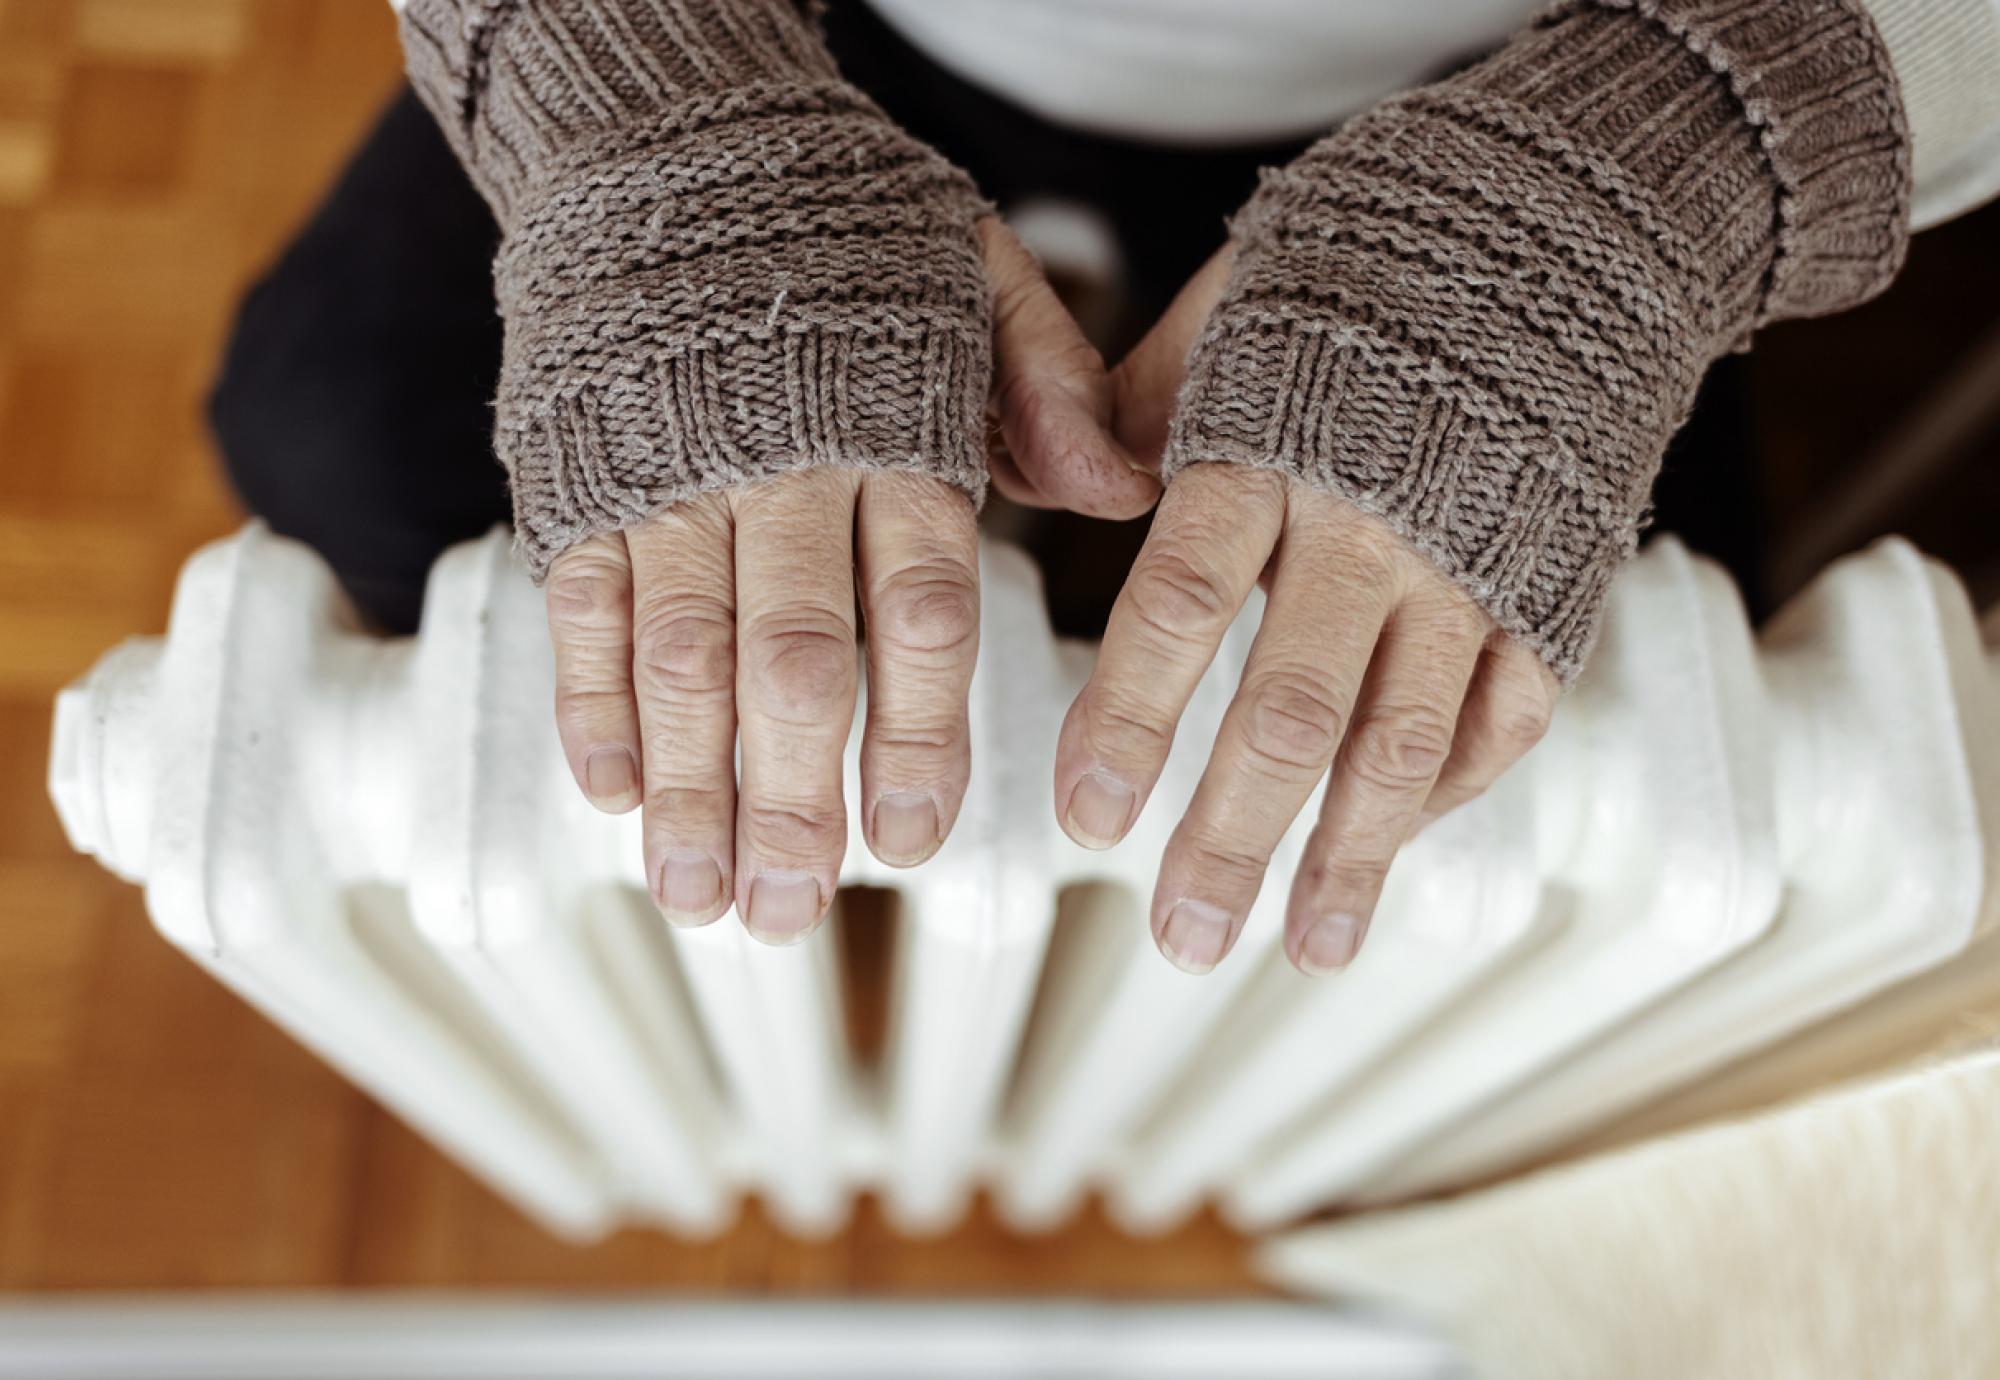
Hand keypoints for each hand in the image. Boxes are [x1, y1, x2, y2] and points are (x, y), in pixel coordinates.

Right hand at [546, 218, 1156, 944]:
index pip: (919, 610)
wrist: (674, 142)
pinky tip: (606, 793)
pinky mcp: (581, 477)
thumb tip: (1126, 492)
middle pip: (791, 659)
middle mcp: (781, 467)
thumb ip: (1048, 387)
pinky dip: (589, 701)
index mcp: (895, 433)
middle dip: (791, 797)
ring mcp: (670, 476)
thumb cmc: (848, 235)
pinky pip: (580, 604)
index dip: (916, 735)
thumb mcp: (976, 280)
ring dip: (686, 786)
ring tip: (699, 894)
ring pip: (677, 654)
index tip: (912, 840)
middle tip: (793, 911)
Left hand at [1058, 249, 1558, 975]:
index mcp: (1273, 448)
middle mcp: (1374, 524)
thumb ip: (1150, 396)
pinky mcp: (1554, 587)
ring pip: (1406, 742)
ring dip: (1350, 859)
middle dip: (1230, 836)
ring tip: (1305, 951)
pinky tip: (1396, 853)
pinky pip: (1508, 715)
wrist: (1585, 216)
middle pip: (1291, 710)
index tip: (1085, 817)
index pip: (1180, 603)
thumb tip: (1071, 480)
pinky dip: (1453, 790)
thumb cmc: (1383, 257)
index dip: (1130, 719)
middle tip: (1179, 936)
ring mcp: (1476, 566)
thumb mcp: (1245, 297)